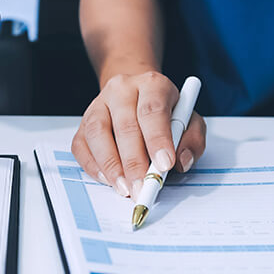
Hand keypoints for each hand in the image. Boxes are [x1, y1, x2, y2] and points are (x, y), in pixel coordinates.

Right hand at [71, 72, 205, 197]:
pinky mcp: (84, 122)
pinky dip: (93, 166)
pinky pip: (82, 145)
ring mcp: (98, 104)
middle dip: (134, 162)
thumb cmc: (165, 112)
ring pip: (98, 133)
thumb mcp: (190, 121)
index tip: (164, 165)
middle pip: (125, 125)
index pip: (153, 110)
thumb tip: (181, 161)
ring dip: (111, 166)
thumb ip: (192, 140)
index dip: (158, 139)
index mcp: (152, 85)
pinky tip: (108, 180)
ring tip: (124, 188)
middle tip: (143, 187)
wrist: (137, 95)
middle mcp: (122, 90)